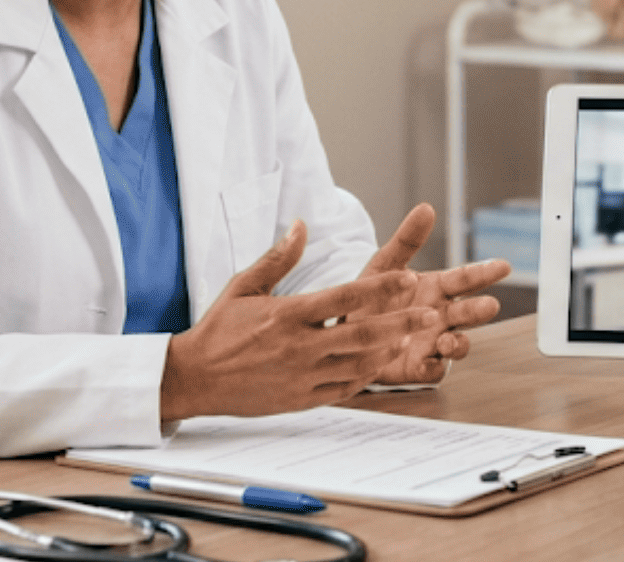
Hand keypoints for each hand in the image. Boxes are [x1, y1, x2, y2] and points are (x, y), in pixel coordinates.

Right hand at [160, 221, 436, 420]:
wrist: (193, 379)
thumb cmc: (218, 330)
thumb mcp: (243, 286)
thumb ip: (278, 257)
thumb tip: (302, 225)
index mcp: (286, 315)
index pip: (344, 298)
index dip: (380, 288)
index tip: (407, 279)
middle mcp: (298, 347)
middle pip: (361, 334)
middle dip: (401, 323)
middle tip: (430, 314)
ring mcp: (301, 376)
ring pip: (358, 365)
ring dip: (389, 350)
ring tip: (412, 337)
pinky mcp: (300, 399)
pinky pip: (344, 389)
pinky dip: (367, 376)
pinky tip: (381, 363)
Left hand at [354, 203, 510, 384]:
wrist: (345, 332)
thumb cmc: (371, 296)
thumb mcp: (385, 264)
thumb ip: (407, 240)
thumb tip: (426, 208)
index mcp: (436, 288)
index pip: (465, 278)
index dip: (484, 272)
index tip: (503, 266)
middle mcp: (440, 316)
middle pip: (468, 313)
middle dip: (479, 310)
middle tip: (489, 306)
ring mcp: (432, 343)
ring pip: (457, 345)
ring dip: (458, 343)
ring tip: (447, 339)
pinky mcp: (418, 367)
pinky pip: (433, 371)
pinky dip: (432, 368)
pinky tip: (427, 362)